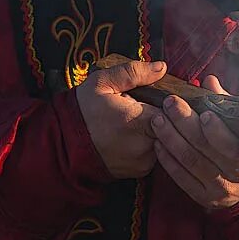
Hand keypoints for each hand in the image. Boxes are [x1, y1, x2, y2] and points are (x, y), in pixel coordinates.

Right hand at [74, 54, 165, 178]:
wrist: (64, 145)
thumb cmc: (83, 111)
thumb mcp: (102, 82)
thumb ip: (134, 73)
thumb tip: (162, 67)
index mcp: (139, 122)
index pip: (174, 111)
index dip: (170, 102)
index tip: (159, 97)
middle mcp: (146, 146)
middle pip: (174, 127)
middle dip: (167, 116)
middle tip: (149, 108)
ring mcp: (144, 162)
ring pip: (167, 141)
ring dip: (160, 130)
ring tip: (141, 121)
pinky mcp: (141, 172)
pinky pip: (157, 154)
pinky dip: (152, 144)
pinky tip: (137, 135)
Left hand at [152, 75, 238, 209]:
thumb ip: (228, 104)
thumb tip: (209, 81)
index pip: (233, 146)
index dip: (217, 131)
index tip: (204, 113)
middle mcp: (236, 176)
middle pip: (205, 150)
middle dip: (185, 124)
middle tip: (170, 103)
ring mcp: (219, 189)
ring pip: (190, 162)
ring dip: (171, 139)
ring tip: (158, 120)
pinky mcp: (203, 197)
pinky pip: (181, 178)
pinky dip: (168, 160)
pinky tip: (158, 143)